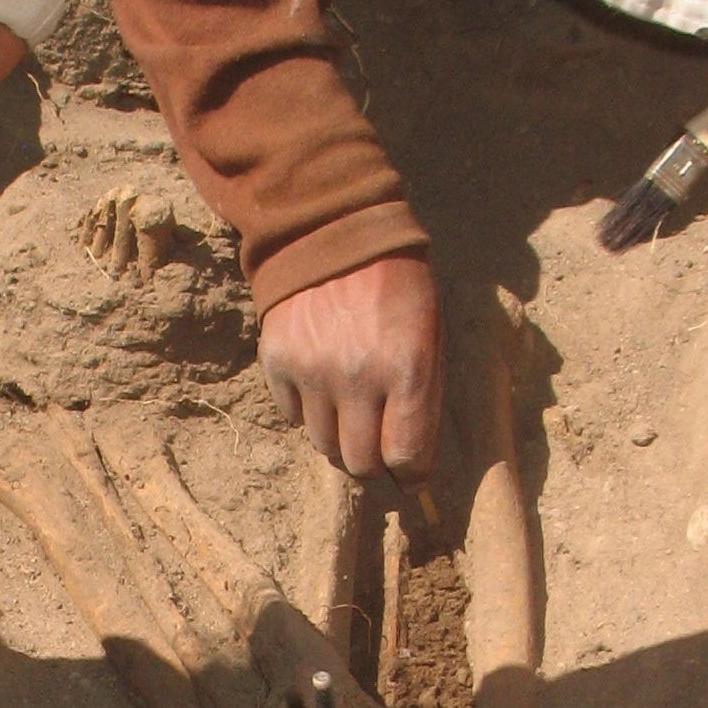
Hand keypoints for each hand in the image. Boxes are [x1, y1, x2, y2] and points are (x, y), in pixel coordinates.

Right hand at [259, 255, 441, 479]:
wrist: (335, 231)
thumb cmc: (397, 285)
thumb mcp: (430, 333)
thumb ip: (424, 398)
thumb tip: (413, 463)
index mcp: (407, 368)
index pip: (406, 455)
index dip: (411, 474)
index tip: (411, 476)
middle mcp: (358, 377)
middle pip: (360, 462)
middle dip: (374, 466)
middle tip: (379, 450)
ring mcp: (312, 371)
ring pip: (324, 445)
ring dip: (340, 438)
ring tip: (351, 410)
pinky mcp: (277, 362)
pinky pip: (293, 416)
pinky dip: (309, 411)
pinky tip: (322, 383)